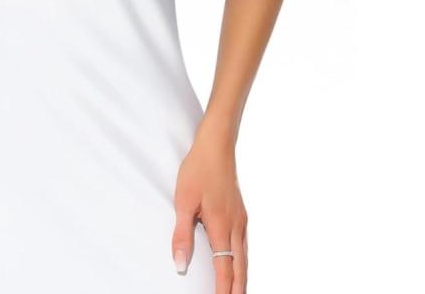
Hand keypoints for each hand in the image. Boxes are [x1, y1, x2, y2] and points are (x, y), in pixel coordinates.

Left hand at [170, 132, 247, 292]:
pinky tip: (238, 261)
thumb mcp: (183, 201)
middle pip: (240, 268)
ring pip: (244, 256)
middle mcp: (235, 226)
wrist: (216, 145)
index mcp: (221, 227)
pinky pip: (244, 244)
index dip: (222, 289)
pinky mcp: (240, 211)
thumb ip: (182, 235)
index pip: (225, 269)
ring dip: (241, 276)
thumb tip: (180, 265)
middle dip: (237, 288)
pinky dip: (242, 260)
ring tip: (237, 290)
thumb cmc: (198, 169)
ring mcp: (240, 218)